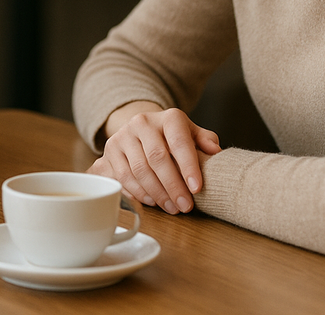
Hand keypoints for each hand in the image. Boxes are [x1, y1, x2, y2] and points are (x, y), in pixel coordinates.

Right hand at [88, 101, 220, 214]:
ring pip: (139, 170)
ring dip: (156, 193)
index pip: (179, 141)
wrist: (141, 129)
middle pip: (157, 158)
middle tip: (184, 206)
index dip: (188, 166)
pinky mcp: (109, 150)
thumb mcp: (191, 134)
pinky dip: (139, 193)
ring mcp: (122, 136)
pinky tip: (152, 202)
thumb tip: (215, 151)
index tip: (196, 188)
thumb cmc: (172, 137)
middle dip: (172, 186)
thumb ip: (205, 140)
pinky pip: (123, 177)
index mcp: (168, 117)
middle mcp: (142, 122)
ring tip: (171, 207)